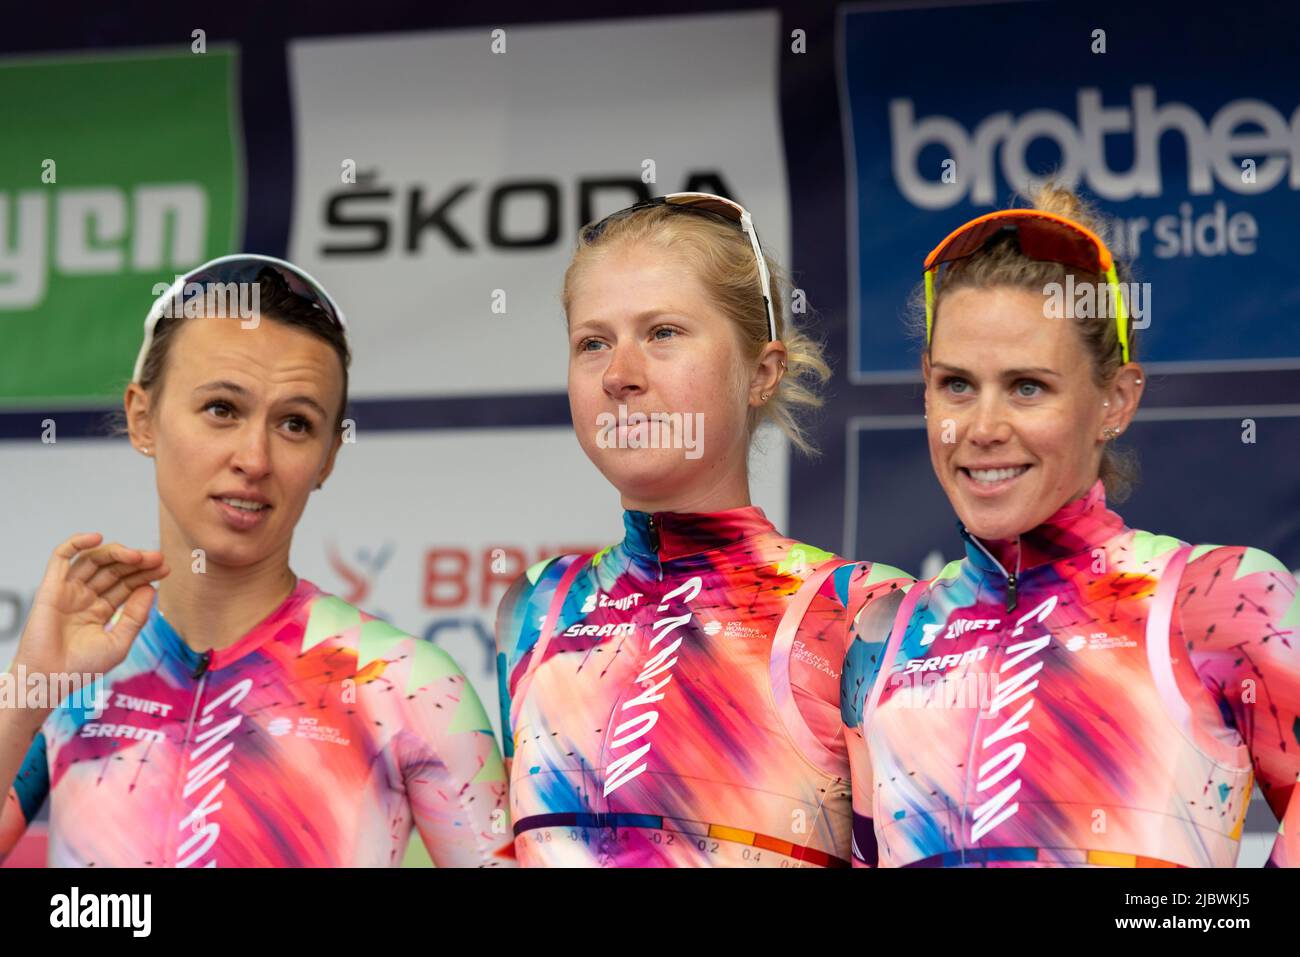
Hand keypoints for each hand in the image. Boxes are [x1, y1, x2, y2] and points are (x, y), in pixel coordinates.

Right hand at [12, 533, 169, 683]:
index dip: (145, 574)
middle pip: (114, 570)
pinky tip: (97, 537)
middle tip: (157, 558)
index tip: (165, 569)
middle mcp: (85, 597)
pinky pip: (61, 558)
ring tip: (137, 555)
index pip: (127, 585)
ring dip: (116, 553)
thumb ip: (136, 616)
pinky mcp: (51, 587)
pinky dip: (77, 543)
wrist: (50, 679)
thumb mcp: (119, 642)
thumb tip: (150, 588)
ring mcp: (69, 591)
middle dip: (136, 563)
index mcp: (101, 610)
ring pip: (94, 560)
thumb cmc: (82, 667)